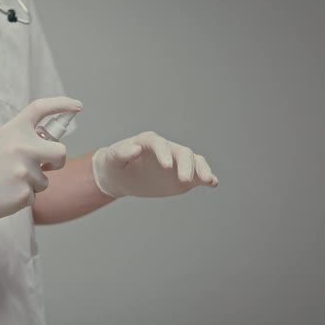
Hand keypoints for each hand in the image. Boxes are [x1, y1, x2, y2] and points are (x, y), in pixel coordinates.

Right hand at [0, 97, 82, 229]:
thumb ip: (21, 139)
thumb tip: (46, 143)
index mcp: (14, 129)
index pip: (41, 109)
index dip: (62, 104)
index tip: (77, 106)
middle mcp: (22, 146)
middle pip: (60, 152)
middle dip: (56, 162)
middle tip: (45, 167)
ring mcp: (24, 171)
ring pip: (45, 180)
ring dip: (31, 183)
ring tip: (6, 182)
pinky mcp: (24, 194)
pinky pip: (34, 196)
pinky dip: (22, 198)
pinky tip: (4, 194)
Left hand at [92, 131, 218, 197]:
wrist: (121, 177)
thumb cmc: (114, 165)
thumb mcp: (112, 160)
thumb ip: (121, 153)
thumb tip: (135, 148)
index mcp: (148, 141)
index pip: (159, 143)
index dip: (164, 153)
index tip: (166, 166)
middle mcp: (166, 148)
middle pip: (181, 152)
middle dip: (185, 165)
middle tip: (183, 181)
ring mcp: (176, 161)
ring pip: (194, 161)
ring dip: (202, 170)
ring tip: (208, 181)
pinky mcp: (183, 175)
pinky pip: (197, 174)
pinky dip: (206, 177)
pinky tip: (213, 183)